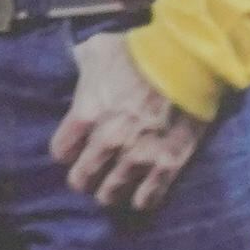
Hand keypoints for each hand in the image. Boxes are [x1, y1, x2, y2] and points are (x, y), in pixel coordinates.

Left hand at [51, 33, 205, 212]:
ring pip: (112, 193)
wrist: (187, 62)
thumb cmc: (139, 52)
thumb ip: (83, 65)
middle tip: (91, 174)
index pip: (61, 152)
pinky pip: (149, 196)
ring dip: (110, 192)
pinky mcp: (168, 163)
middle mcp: (108, 141)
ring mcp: (139, 156)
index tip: (74, 149)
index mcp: (86, 114)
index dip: (67, 151)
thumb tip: (80, 67)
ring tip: (113, 190)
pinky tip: (140, 199)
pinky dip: (142, 200)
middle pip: (82, 178)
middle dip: (84, 178)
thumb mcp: (98, 49)